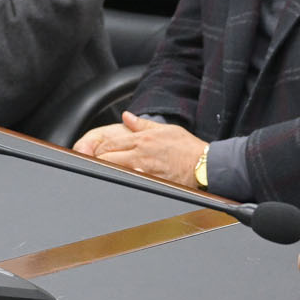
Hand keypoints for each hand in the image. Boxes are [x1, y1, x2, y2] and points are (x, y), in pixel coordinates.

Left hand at [79, 111, 204, 188]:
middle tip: (96, 163)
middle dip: (99, 160)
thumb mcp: (165, 129)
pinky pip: (130, 182)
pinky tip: (120, 183)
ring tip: (104, 173)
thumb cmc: (188, 148)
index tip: (96, 152)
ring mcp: (144, 169)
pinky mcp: (150, 182)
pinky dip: (123, 181)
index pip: (111, 143)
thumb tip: (126, 116)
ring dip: (108, 171)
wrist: (204, 165)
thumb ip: (142, 124)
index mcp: (142, 139)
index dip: (100, 148)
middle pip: (108, 157)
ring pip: (115, 170)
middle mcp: (141, 154)